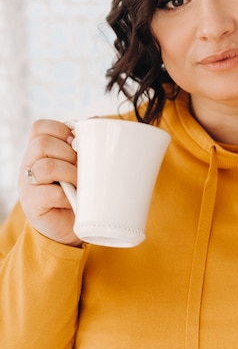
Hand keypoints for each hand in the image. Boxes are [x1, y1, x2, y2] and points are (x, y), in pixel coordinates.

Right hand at [18, 119, 80, 246]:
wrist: (72, 228)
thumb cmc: (80, 191)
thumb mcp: (82, 164)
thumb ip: (86, 144)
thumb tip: (98, 120)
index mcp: (39, 150)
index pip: (40, 127)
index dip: (61, 130)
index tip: (78, 143)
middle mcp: (29, 164)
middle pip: (41, 143)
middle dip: (68, 152)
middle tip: (81, 166)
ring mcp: (28, 184)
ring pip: (45, 167)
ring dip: (70, 173)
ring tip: (81, 183)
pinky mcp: (32, 204)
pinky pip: (50, 193)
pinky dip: (68, 195)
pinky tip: (75, 199)